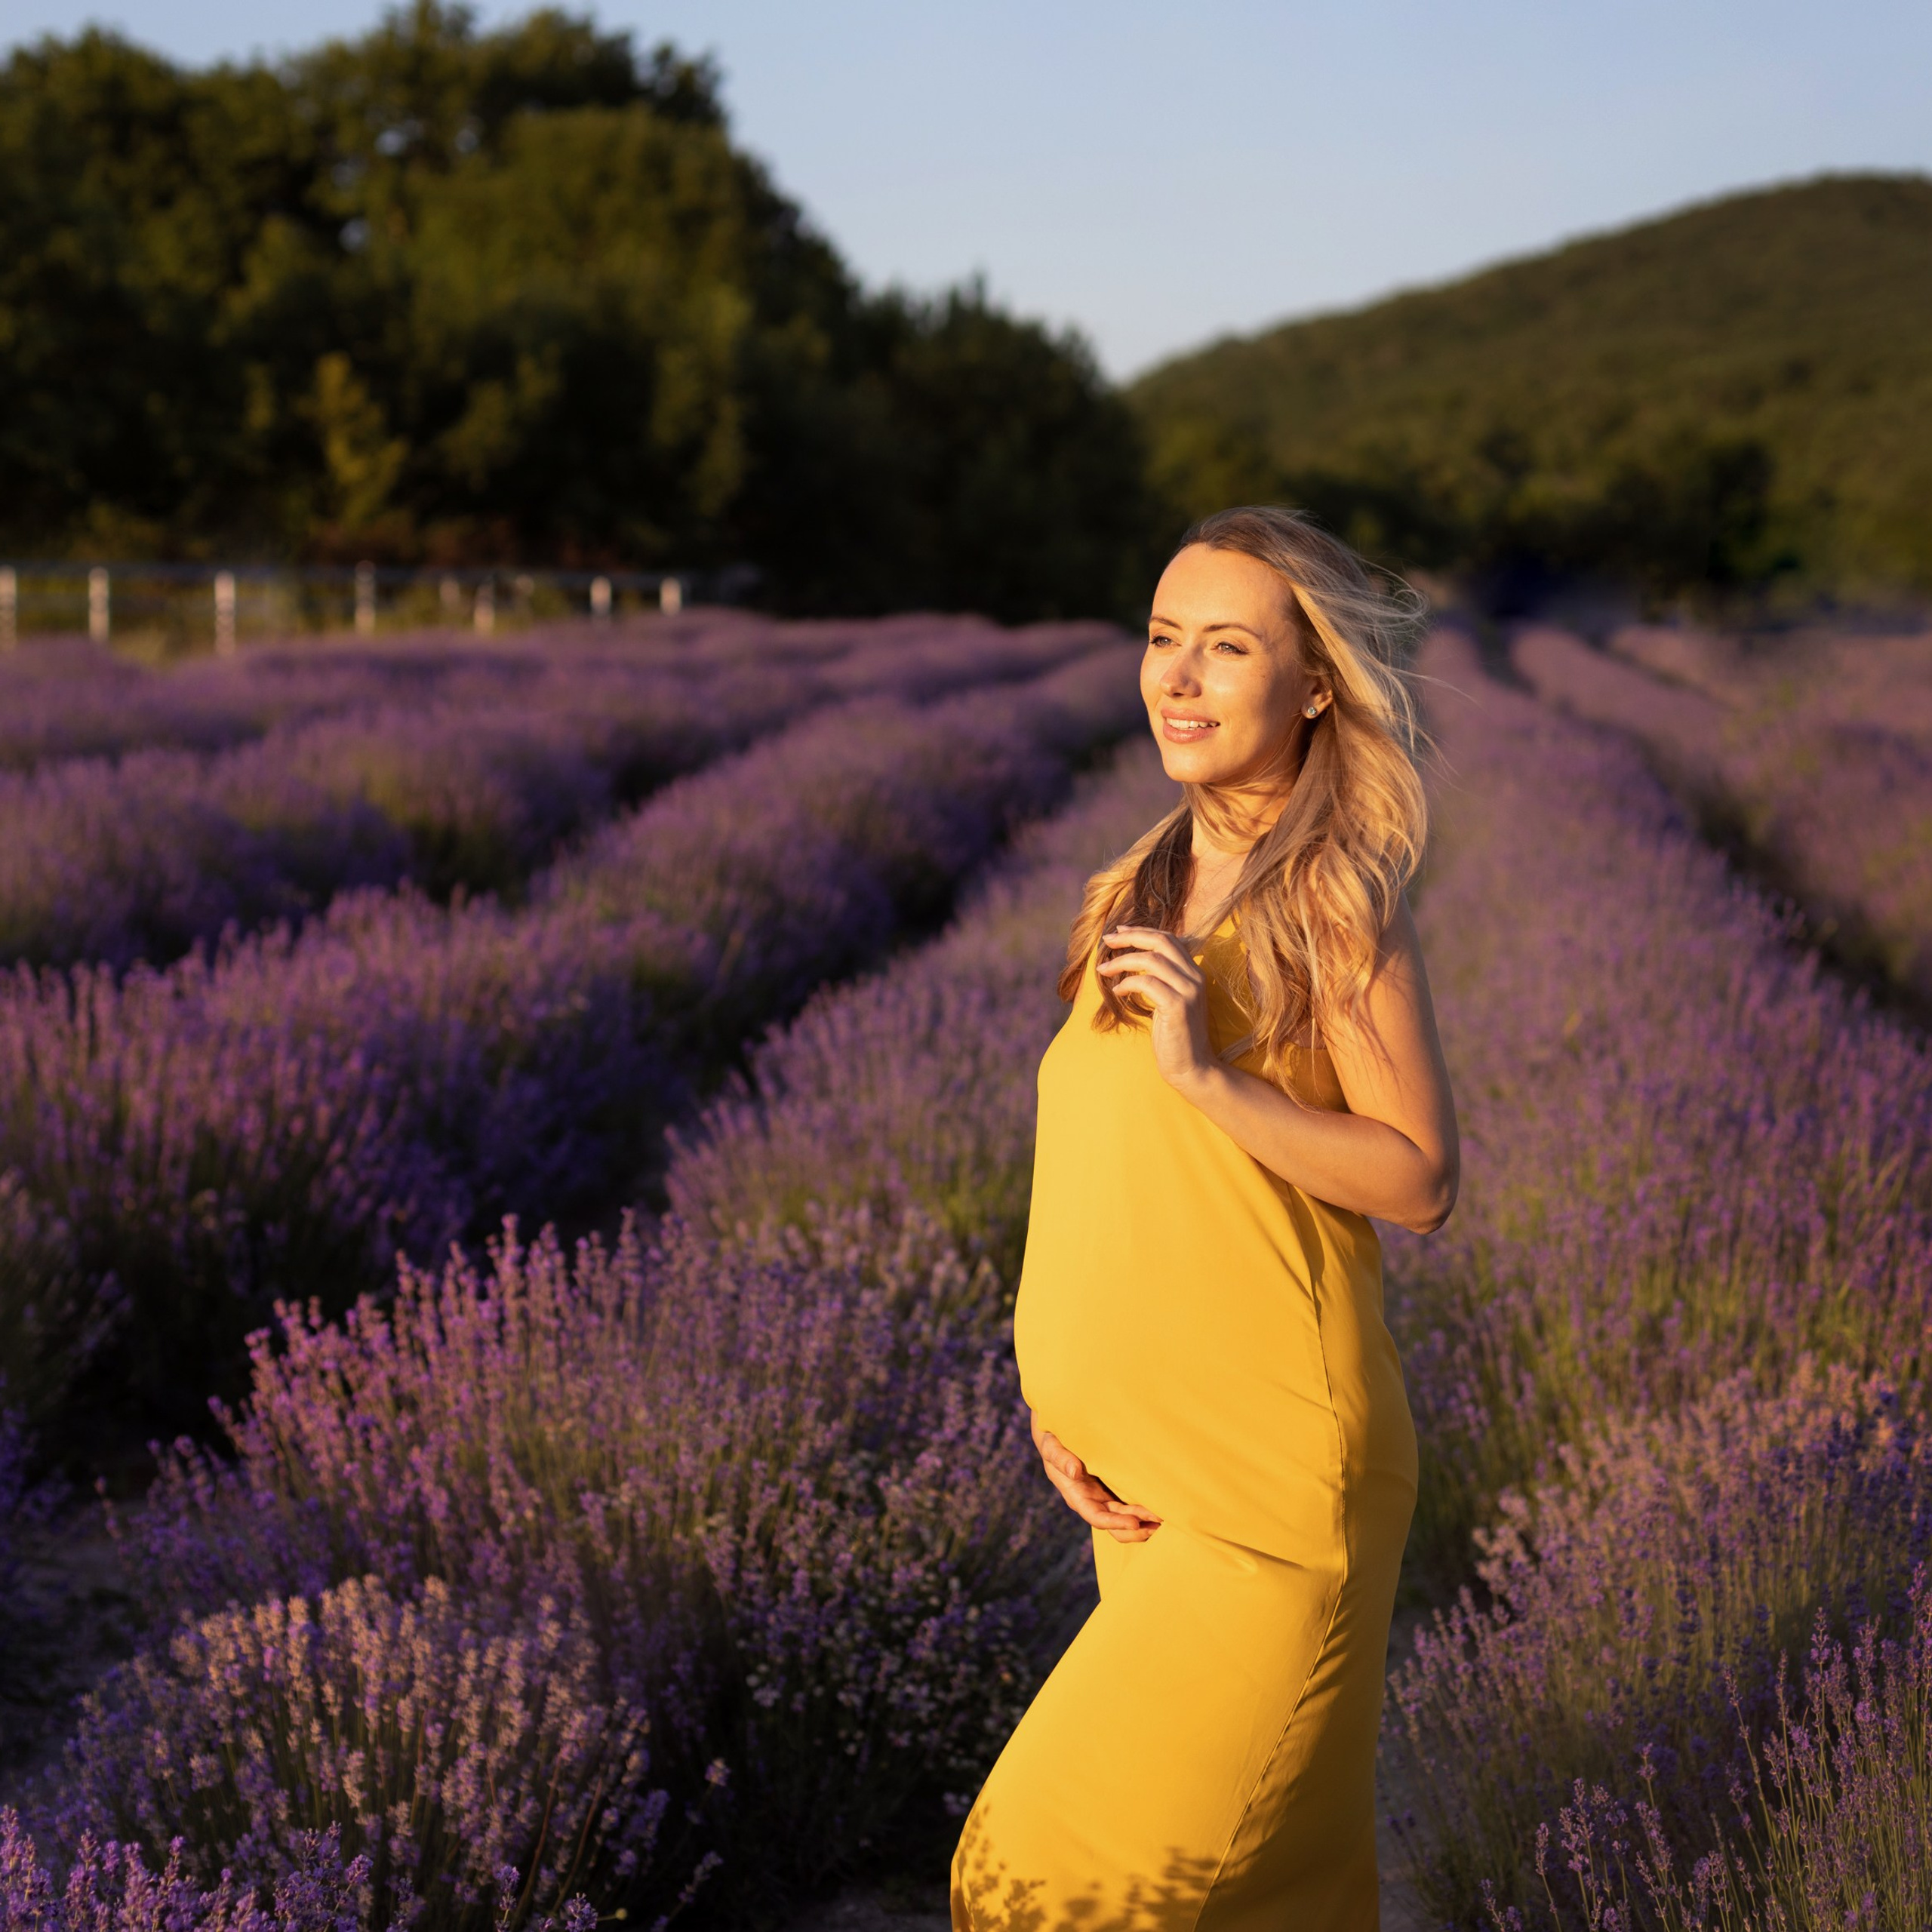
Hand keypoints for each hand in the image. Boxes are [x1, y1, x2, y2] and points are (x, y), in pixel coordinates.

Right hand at [1029, 1408, 1160, 1542]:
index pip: (1096, 1517)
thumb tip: (1074, 1471)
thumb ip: (1059, 1457)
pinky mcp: (1116, 1488)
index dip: (1115, 1522)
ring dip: (1145, 1522)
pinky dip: (1146, 1508)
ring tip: (1168, 1520)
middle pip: (1116, 1525)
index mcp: (1077, 1496)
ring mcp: (1105, 1497)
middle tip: (1160, 1524)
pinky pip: (1132, 1504)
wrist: (1061, 1434)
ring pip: (1127, 1518)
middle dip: (1137, 1528)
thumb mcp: (1051, 1445)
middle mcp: (1093, 1502)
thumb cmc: (1054, 1439)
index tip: (1134, 1522)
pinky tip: (1164, 1506)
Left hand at [1096, 925, 1215, 1090]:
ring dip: (1122, 961)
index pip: (1169, 938)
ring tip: (1103, 969)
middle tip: (1107, 940)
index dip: (1142, 931)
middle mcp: (1195, 977)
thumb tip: (1132, 961)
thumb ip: (1159, 980)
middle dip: (1131, 936)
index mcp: (1194, 972)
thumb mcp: (1169, 1001)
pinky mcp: (1177, 1006)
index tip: (1119, 931)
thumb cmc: (1175, 1036)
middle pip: (1162, 941)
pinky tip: (1117, 992)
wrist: (1191, 1068)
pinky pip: (1146, 982)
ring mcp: (1188, 991)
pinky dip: (1127, 982)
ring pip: (1151, 959)